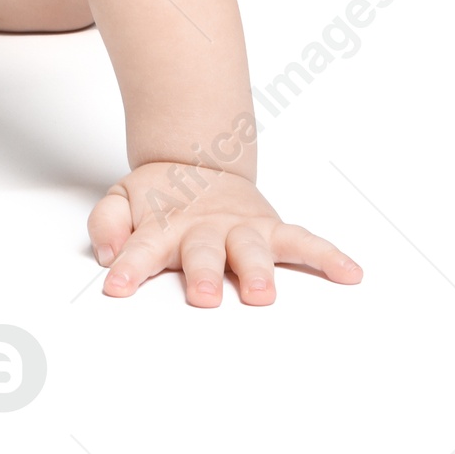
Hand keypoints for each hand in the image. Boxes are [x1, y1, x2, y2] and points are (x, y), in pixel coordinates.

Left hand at [87, 163, 362, 305]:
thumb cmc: (161, 195)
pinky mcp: (270, 228)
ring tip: (262, 293)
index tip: (116, 287)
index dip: (128, 268)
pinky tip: (348, 272)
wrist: (197, 157)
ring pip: (251, 249)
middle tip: (204, 297)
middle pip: (203, 253)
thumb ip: (107, 223)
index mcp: (164, 226)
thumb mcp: (122, 199)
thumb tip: (106, 251)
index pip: (141, 248)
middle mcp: (204, 229)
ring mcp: (240, 228)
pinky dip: (326, 255)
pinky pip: (302, 240)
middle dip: (204, 275)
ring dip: (257, 270)